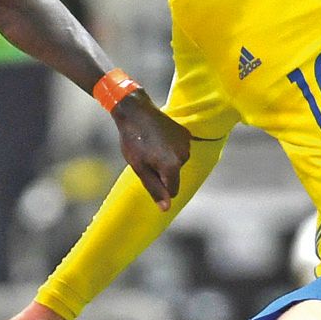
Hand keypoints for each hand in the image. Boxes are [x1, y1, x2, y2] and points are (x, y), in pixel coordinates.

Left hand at [111, 90, 190, 210]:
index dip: (158, 186)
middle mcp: (184, 156)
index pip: (172, 191)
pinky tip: (158, 137)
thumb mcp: (139, 168)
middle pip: (174, 176)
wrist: (136, 111)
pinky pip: (179, 151)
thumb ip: (155, 189)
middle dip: (162, 171)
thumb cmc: (133, 140)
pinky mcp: (186, 134)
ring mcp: (187, 144)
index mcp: (172, 166)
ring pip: (177, 164)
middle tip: (146, 156)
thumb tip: (166, 208)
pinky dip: (170, 148)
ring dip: (166, 159)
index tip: (147, 171)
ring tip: (151, 145)